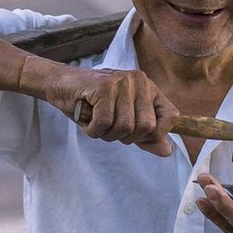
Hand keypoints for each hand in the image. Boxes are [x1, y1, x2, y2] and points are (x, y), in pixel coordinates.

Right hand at [44, 65, 176, 155]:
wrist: (61, 85)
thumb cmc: (93, 105)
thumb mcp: (123, 121)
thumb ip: (146, 136)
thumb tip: (168, 151)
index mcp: (149, 88)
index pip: (171, 116)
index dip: (156, 134)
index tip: (137, 135)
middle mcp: (139, 81)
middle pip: (146, 127)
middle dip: (125, 136)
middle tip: (108, 126)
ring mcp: (122, 82)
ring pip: (125, 127)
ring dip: (106, 134)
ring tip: (96, 121)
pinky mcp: (104, 86)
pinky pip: (104, 123)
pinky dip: (93, 130)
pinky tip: (86, 119)